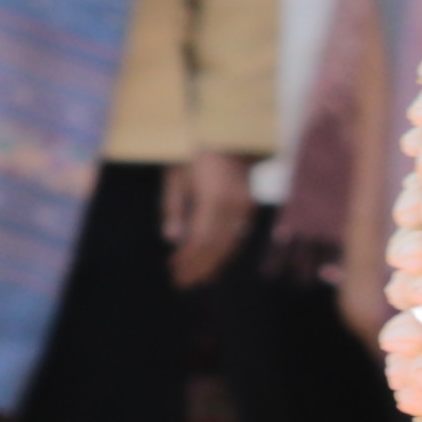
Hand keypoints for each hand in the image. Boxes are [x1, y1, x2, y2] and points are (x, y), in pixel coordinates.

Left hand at [162, 154, 250, 288]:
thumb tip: (172, 239)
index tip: (172, 270)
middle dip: (198, 267)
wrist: (228, 138)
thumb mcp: (175, 177)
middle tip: (182, 283)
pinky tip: (212, 261)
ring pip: (229, 245)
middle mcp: (234, 207)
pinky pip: (237, 236)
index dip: (187, 258)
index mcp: (213, 199)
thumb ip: (172, 208)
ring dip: (211, 264)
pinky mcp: (249, 208)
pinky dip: (223, 252)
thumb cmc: (194, 156)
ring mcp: (245, 208)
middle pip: (216, 247)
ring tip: (195, 278)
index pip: (200, 239)